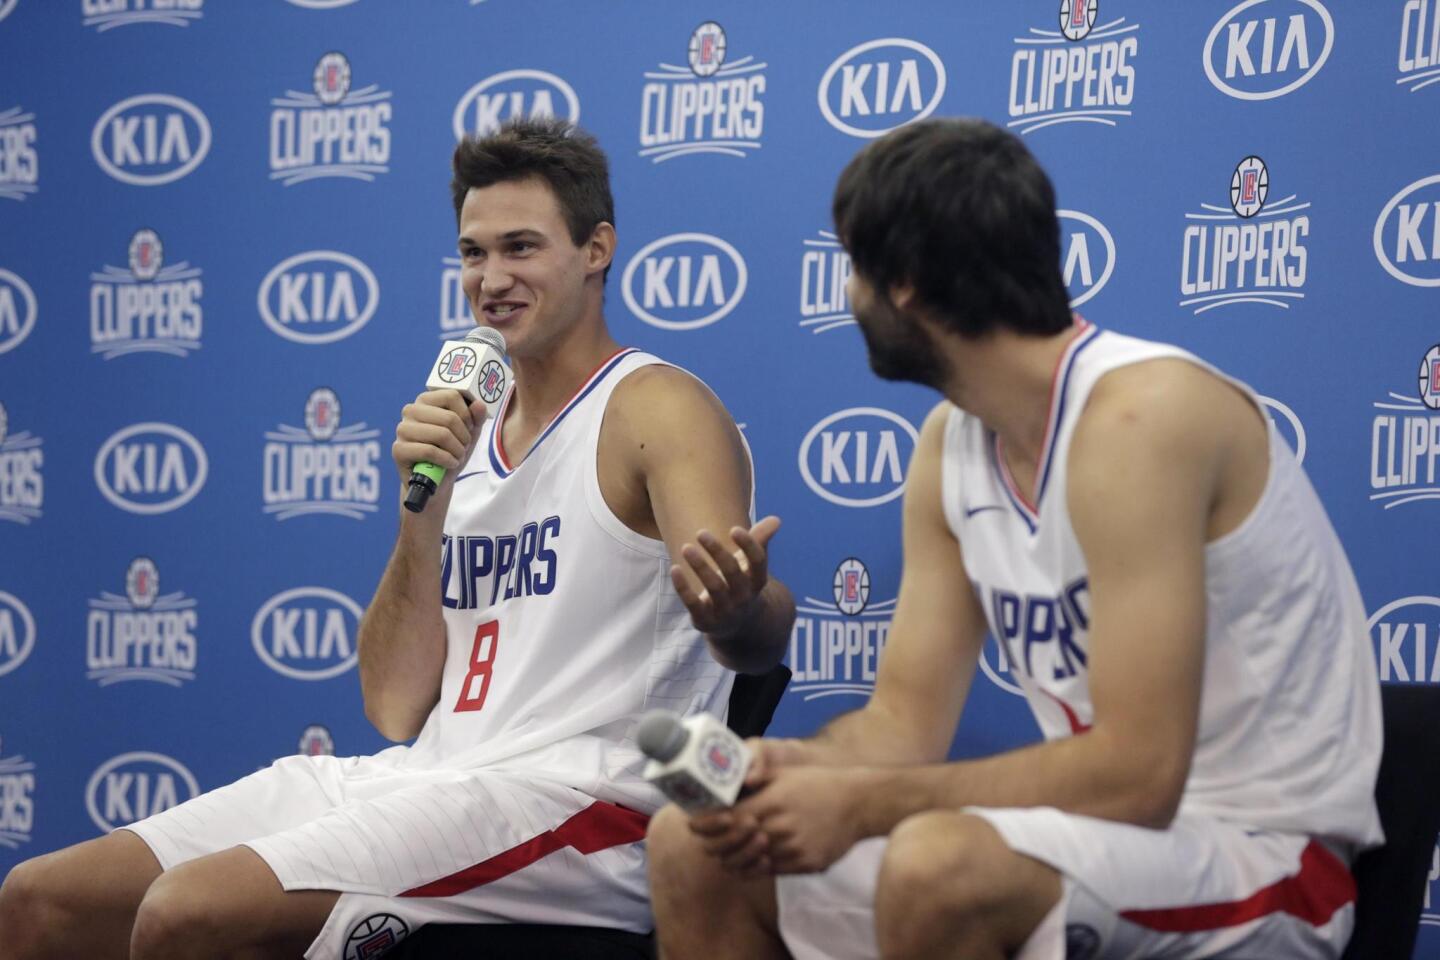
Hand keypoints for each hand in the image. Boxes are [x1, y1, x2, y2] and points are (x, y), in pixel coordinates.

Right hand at [392, 390, 487, 487]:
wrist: (436, 480)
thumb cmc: (451, 451)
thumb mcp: (468, 433)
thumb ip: (476, 417)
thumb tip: (479, 405)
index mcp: (426, 400)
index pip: (452, 396)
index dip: (467, 415)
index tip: (468, 428)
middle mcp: (411, 410)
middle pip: (449, 418)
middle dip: (464, 437)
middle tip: (463, 447)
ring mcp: (403, 429)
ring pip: (441, 434)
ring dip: (457, 450)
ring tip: (457, 456)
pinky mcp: (398, 449)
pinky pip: (429, 451)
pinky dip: (446, 460)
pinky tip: (450, 463)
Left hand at [670, 516, 779, 636]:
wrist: (737, 625)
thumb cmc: (742, 583)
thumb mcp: (750, 565)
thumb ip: (760, 541)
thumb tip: (776, 519)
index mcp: (757, 581)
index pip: (757, 562)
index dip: (748, 545)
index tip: (734, 529)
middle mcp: (744, 597)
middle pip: (732, 572)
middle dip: (717, 551)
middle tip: (700, 532)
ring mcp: (725, 611)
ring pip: (714, 587)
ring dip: (700, 566)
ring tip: (686, 547)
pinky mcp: (705, 620)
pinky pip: (693, 604)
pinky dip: (683, 588)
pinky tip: (674, 569)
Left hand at [687, 737, 822, 876]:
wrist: (857, 803)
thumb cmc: (817, 784)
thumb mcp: (784, 774)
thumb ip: (754, 782)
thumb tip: (725, 786)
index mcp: (771, 801)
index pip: (725, 819)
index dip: (705, 824)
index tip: (694, 823)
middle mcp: (779, 826)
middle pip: (731, 844)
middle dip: (713, 844)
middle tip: (707, 840)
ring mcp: (792, 848)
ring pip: (748, 863)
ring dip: (733, 858)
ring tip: (727, 852)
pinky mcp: (804, 864)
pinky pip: (770, 871)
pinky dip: (755, 867)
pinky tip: (752, 858)